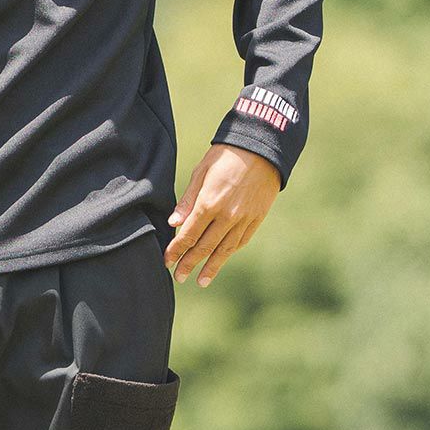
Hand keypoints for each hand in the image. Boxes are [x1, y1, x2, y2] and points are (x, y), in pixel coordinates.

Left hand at [164, 145, 281, 285]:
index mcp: (209, 203)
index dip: (176, 250)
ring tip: (201, 281)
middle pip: (205, 247)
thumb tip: (173, 224)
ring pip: (224, 250)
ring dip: (211, 267)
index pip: (188, 235)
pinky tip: (221, 259)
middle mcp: (227, 216)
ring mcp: (244, 219)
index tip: (167, 261)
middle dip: (190, 263)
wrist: (261, 148)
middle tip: (179, 277)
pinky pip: (241, 241)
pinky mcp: (256, 218)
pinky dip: (229, 252)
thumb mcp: (201, 172)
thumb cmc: (226, 155)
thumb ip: (188, 200)